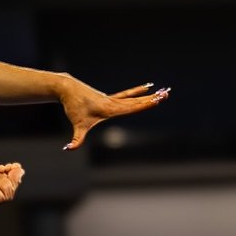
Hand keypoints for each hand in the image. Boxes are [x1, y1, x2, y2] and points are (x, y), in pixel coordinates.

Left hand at [54, 74, 168, 150]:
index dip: (145, 104)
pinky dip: (137, 92)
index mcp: (110, 108)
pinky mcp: (109, 98)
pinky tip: (147, 87)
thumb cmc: (74, 107)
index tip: (157, 99)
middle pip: (137, 101)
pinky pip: (127, 95)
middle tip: (167, 93)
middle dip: (152, 99)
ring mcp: (112, 99)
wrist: (68, 89)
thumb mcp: (76, 125)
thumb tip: (68, 148)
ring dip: (148, 95)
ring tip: (163, 91)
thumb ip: (76, 139)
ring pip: (134, 97)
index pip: (131, 107)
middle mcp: (114, 102)